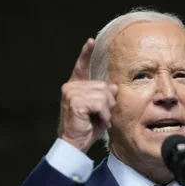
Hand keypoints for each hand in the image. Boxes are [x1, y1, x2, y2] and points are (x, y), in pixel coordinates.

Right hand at [58, 38, 117, 152]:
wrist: (74, 144)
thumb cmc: (86, 128)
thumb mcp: (100, 111)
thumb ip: (105, 97)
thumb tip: (113, 86)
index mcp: (76, 87)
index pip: (81, 67)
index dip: (86, 54)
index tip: (91, 41)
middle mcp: (71, 87)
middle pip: (103, 86)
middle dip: (108, 102)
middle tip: (100, 116)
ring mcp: (71, 93)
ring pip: (103, 94)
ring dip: (106, 110)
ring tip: (98, 120)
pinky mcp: (75, 101)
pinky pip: (100, 103)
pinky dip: (103, 114)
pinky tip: (98, 122)